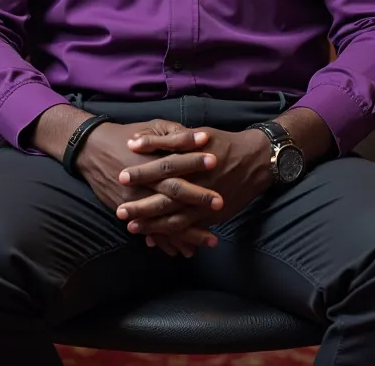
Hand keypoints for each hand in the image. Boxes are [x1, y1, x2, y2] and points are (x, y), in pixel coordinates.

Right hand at [75, 121, 222, 257]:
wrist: (92, 151)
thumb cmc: (128, 137)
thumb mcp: (151, 127)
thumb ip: (175, 134)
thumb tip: (201, 137)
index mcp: (149, 159)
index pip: (175, 160)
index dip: (194, 161)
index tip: (216, 161)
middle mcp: (143, 182)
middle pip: (172, 192)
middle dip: (197, 199)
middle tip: (220, 203)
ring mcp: (135, 201)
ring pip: (164, 219)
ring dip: (187, 232)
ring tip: (211, 240)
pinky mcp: (129, 214)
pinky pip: (150, 231)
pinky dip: (167, 242)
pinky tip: (185, 250)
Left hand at [117, 124, 272, 239]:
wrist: (254, 161)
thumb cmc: (220, 143)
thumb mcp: (194, 134)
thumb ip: (165, 138)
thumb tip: (135, 142)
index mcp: (193, 161)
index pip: (162, 167)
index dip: (141, 173)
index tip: (121, 177)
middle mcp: (198, 185)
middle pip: (166, 198)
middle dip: (142, 207)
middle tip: (120, 211)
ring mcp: (205, 205)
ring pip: (175, 219)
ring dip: (153, 226)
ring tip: (133, 228)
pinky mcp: (211, 217)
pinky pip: (189, 230)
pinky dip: (172, 236)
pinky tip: (156, 240)